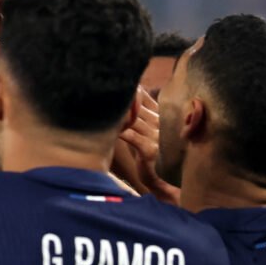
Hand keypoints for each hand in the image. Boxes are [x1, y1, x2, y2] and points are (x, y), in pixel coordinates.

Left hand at [113, 86, 181, 204]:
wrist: (164, 182)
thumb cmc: (153, 153)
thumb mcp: (151, 130)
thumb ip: (145, 111)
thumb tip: (135, 89)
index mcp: (163, 118)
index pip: (146, 99)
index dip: (133, 90)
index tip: (118, 82)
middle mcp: (162, 124)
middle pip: (137, 106)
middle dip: (122, 99)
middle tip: (103, 90)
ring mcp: (157, 137)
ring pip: (133, 119)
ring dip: (118, 113)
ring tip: (101, 105)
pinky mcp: (150, 150)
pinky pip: (132, 136)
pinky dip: (120, 130)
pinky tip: (109, 127)